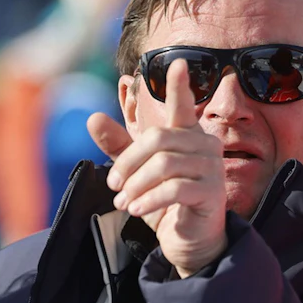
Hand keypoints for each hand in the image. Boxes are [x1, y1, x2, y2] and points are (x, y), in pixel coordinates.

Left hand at [88, 59, 227, 277]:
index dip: (179, 85)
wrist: (190, 240)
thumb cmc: (167, 202)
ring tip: (124, 202)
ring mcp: (212, 169)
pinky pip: (174, 189)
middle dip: (128, 162)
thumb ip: (119, 147)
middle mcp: (205, 146)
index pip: (183, 106)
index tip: (176, 62)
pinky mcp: (212, 193)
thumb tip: (91, 118)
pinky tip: (137, 210)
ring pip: (164, 164)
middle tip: (113, 185)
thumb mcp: (138, 174)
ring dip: (135, 185)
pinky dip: (149, 200)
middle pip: (158, 139)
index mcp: (188, 136)